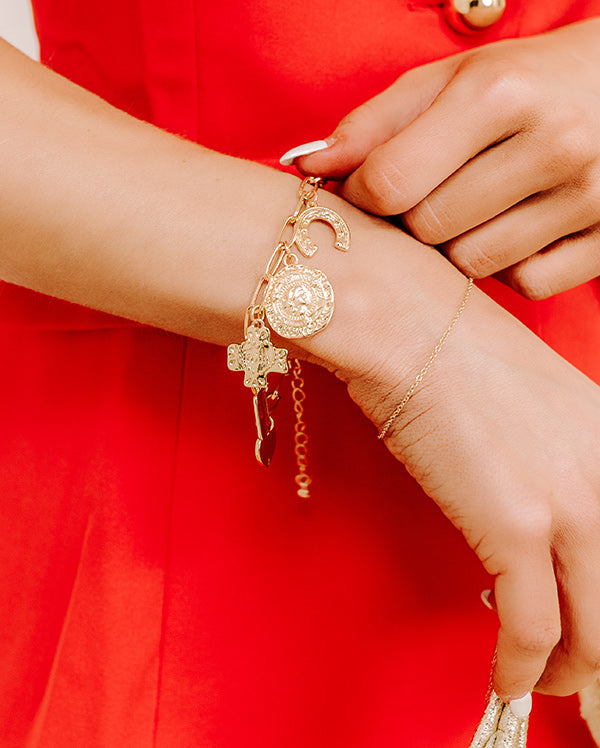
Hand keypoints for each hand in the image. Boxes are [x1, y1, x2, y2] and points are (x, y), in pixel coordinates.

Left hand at [294, 18, 599, 298]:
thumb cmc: (525, 79)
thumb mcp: (451, 78)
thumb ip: (375, 122)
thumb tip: (306, 167)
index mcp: (499, 93)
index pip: (389, 182)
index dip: (361, 195)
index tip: (367, 187)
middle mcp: (551, 145)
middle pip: (428, 229)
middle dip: (411, 218)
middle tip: (426, 192)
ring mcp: (589, 197)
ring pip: (473, 265)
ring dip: (456, 245)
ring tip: (474, 205)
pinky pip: (526, 284)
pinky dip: (508, 266)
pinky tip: (514, 227)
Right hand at [336, 279, 599, 701]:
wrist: (400, 322)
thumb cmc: (443, 349)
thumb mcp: (527, 402)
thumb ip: (550, 459)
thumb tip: (532, 514)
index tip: (583, 610)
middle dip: (597, 648)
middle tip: (569, 663)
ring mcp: (572, 502)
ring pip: (597, 632)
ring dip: (566, 669)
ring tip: (538, 676)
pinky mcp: (517, 527)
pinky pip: (533, 631)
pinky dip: (521, 669)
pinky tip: (506, 677)